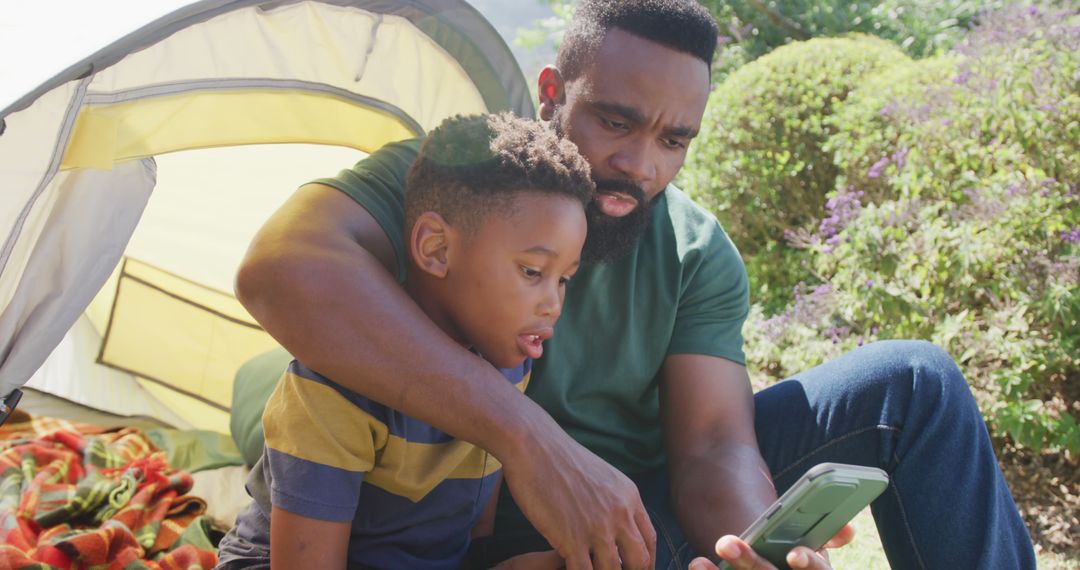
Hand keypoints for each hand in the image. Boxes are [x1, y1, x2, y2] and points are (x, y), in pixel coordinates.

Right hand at [500, 435, 655, 569]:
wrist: (534, 446)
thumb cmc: (559, 458)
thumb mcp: (601, 475)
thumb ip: (613, 500)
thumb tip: (615, 521)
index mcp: (629, 498)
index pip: (650, 540)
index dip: (646, 561)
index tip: (636, 568)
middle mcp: (619, 514)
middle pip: (640, 560)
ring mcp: (597, 528)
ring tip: (590, 569)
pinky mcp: (572, 538)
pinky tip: (568, 568)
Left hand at [687, 524, 854, 569]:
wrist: (774, 566)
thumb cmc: (800, 560)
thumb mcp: (816, 550)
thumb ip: (826, 537)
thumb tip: (847, 528)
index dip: (810, 565)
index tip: (794, 554)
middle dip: (749, 562)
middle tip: (725, 540)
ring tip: (702, 557)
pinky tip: (699, 564)